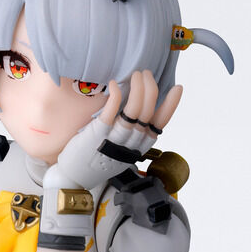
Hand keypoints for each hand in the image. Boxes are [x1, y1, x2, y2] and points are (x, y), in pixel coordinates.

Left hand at [48, 70, 181, 189]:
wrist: (73, 178)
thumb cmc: (96, 161)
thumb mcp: (120, 151)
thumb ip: (131, 135)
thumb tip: (138, 110)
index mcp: (138, 148)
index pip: (159, 125)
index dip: (170, 106)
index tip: (177, 88)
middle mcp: (130, 145)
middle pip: (147, 114)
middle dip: (150, 89)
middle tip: (146, 73)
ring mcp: (114, 140)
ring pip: (133, 112)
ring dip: (137, 90)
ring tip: (136, 75)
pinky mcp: (97, 135)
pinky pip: (111, 113)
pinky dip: (116, 96)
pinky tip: (115, 84)